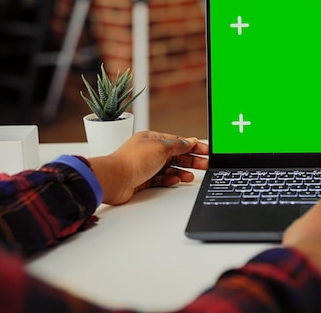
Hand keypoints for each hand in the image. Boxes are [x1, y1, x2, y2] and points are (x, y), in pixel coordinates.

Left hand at [88, 131, 208, 204]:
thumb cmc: (133, 160)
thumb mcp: (161, 147)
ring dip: (181, 172)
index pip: (177, 142)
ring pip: (169, 168)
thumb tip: (190, 141)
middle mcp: (148, 151)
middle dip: (191, 160)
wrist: (115, 179)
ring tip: (191, 176)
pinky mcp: (142, 180)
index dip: (192, 146)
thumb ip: (178, 145)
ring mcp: (145, 166)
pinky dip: (169, 180)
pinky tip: (176, 181)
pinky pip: (160, 179)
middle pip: (175, 155)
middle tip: (205, 165)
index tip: (205, 151)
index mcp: (152, 139)